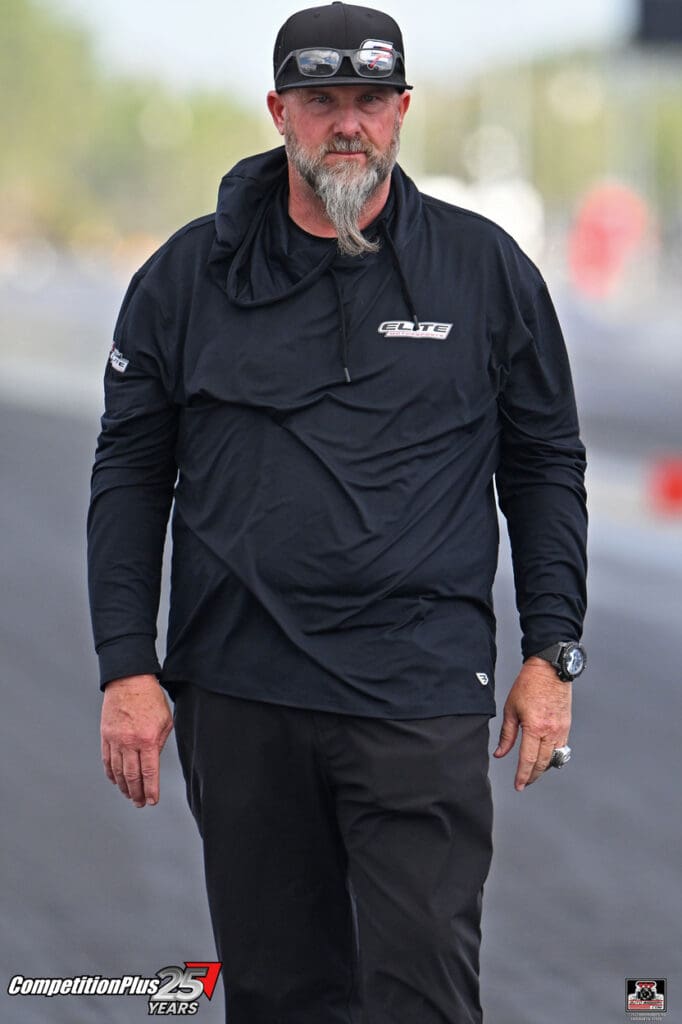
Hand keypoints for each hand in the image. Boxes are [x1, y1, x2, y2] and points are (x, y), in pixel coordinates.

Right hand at [101, 675, 172, 807]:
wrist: (129, 681)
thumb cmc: (150, 698)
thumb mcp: (165, 721)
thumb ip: (160, 743)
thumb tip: (153, 762)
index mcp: (148, 739)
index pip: (149, 772)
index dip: (151, 789)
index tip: (152, 801)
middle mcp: (130, 742)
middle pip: (132, 776)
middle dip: (137, 793)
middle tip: (140, 803)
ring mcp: (115, 740)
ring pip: (118, 771)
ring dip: (124, 787)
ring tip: (130, 795)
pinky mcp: (105, 736)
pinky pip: (107, 760)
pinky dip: (111, 774)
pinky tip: (116, 781)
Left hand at [493, 657, 571, 791]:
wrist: (549, 670)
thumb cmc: (528, 685)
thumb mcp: (511, 709)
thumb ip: (506, 734)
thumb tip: (500, 753)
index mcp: (535, 727)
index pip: (528, 759)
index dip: (523, 775)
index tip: (518, 785)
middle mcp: (551, 731)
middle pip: (543, 763)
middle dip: (533, 776)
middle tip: (524, 782)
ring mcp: (561, 729)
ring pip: (555, 758)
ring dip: (544, 768)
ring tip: (533, 772)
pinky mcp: (567, 726)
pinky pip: (562, 748)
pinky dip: (553, 756)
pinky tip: (545, 758)